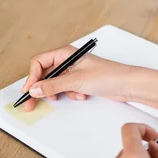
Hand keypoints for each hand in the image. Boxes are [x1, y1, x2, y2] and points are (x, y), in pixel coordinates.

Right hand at [22, 45, 157, 113]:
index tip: (29, 91)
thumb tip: (34, 89)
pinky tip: (81, 96)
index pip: (39, 62)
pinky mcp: (80, 82)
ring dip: (59, 93)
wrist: (128, 84)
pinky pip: (66, 90)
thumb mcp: (75, 81)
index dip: (32, 77)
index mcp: (65, 53)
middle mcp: (67, 60)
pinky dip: (70, 95)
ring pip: (55, 84)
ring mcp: (73, 72)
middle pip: (45, 74)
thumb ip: (52, 85)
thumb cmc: (108, 75)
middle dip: (41, 89)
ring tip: (68, 96)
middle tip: (31, 103)